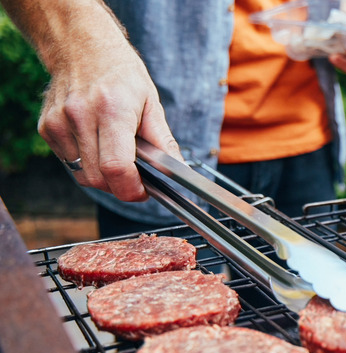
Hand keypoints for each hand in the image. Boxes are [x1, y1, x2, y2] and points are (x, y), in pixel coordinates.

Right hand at [2, 0, 181, 201]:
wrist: (81, 47)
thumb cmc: (121, 75)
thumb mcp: (151, 103)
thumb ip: (163, 141)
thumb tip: (180, 171)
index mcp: (112, 110)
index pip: (117, 166)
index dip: (131, 188)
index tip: (143, 191)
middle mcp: (80, 117)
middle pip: (98, 178)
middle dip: (120, 186)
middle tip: (135, 176)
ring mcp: (59, 123)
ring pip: (82, 176)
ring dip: (103, 176)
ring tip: (116, 154)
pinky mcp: (46, 129)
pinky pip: (69, 163)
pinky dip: (86, 163)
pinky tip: (96, 143)